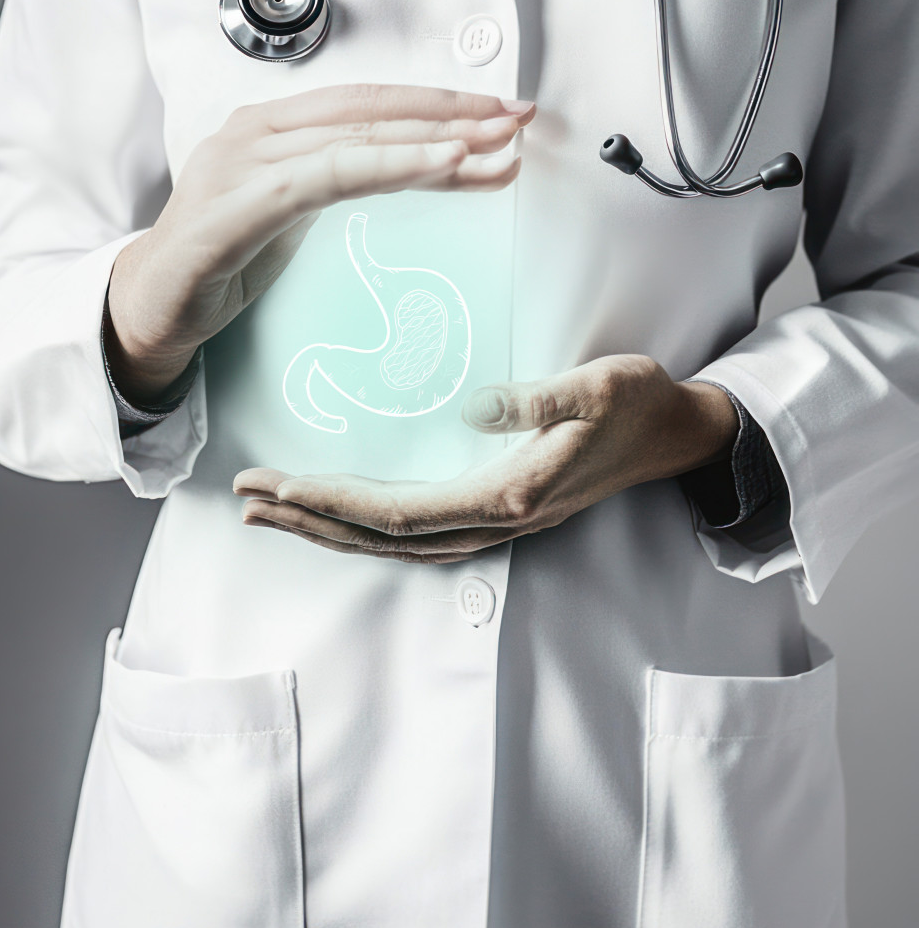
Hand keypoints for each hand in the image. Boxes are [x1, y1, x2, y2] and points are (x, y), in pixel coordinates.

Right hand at [105, 84, 533, 402]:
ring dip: (435, 138)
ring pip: (357, 136)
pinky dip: (391, 164)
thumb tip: (430, 166)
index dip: (436, 102)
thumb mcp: (299, 213)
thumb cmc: (224, 258)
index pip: (366, 102)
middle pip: (370, 109)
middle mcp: (256, 129)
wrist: (150, 308)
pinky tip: (440, 163)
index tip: (498, 114)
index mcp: (270, 124)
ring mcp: (243, 160)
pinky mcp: (239, 203)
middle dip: (452, 113)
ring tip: (495, 144)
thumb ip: (350, 182)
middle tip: (516, 119)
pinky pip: (329, 175)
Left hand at [233, 356, 737, 559]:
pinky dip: (369, 528)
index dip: (332, 501)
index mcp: (511, 492)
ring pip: (396, 543)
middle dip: (311, 519)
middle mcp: (498, 520)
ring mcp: (500, 522)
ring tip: (273, 510)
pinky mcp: (502, 510)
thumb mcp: (599, 384)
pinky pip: (419, 533)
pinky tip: (341, 514)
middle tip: (245, 497)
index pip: (399, 510)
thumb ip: (539, 398)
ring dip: (331, 529)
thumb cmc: (640, 401)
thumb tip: (473, 407)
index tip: (276, 482)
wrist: (682, 433)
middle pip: (383, 537)